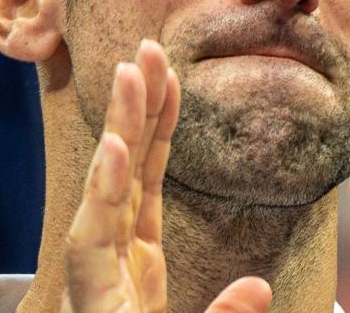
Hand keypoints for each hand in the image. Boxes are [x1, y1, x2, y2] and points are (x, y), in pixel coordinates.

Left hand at [61, 39, 271, 312]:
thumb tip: (258, 286)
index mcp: (101, 301)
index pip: (92, 242)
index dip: (102, 194)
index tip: (115, 149)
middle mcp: (103, 266)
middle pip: (110, 187)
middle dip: (126, 124)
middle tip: (138, 62)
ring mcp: (119, 249)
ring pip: (128, 176)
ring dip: (141, 117)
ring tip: (151, 61)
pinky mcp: (136, 246)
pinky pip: (144, 185)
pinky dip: (155, 144)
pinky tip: (162, 102)